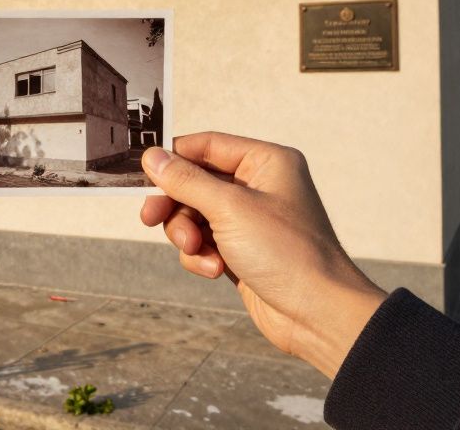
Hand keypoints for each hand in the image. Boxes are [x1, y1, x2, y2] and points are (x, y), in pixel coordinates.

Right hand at [139, 132, 386, 378]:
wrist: (317, 314)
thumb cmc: (286, 252)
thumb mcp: (229, 209)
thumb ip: (186, 181)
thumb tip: (152, 157)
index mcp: (265, 162)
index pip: (207, 146)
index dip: (173, 158)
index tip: (142, 175)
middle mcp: (258, 186)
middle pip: (194, 182)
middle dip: (175, 205)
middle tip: (151, 218)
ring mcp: (249, 221)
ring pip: (193, 216)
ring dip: (187, 235)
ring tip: (198, 251)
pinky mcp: (240, 251)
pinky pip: (203, 243)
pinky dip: (201, 256)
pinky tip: (215, 270)